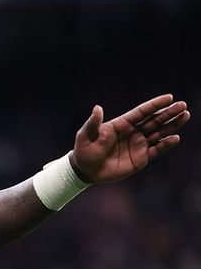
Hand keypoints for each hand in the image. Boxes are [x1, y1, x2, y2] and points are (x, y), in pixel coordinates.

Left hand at [70, 94, 190, 183]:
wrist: (85, 171)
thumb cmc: (84, 151)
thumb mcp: (85, 135)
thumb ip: (93, 123)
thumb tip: (97, 108)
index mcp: (122, 124)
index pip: (141, 112)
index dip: (155, 105)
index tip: (169, 97)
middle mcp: (133, 132)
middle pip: (154, 120)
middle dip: (168, 113)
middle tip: (183, 106)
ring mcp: (138, 144)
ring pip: (159, 133)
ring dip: (172, 125)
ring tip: (185, 116)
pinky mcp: (141, 158)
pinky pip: (156, 150)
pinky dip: (166, 144)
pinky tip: (175, 138)